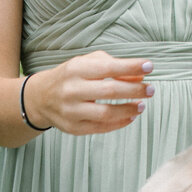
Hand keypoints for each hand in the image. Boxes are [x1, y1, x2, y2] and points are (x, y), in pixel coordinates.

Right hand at [23, 52, 151, 134]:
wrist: (40, 98)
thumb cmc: (71, 77)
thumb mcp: (88, 64)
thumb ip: (114, 66)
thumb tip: (140, 78)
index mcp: (76, 69)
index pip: (109, 67)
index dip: (131, 67)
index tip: (149, 66)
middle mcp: (71, 90)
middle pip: (110, 90)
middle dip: (135, 90)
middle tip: (151, 90)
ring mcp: (71, 111)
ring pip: (106, 113)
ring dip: (129, 109)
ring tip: (142, 105)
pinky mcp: (73, 128)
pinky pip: (101, 127)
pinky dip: (119, 122)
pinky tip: (131, 116)